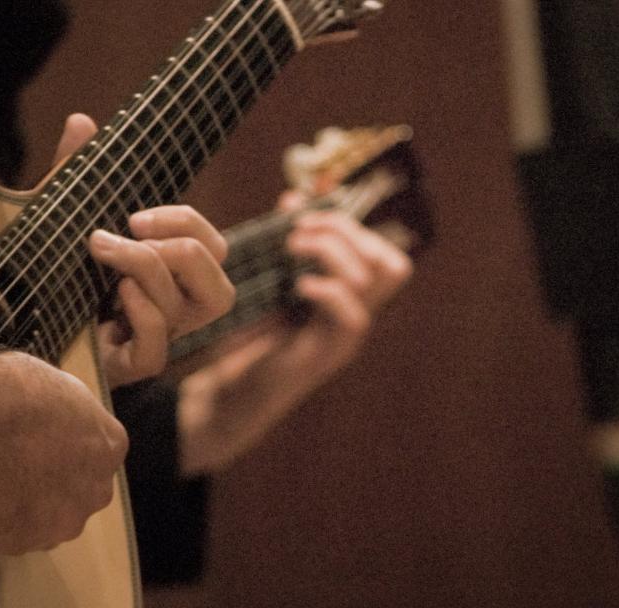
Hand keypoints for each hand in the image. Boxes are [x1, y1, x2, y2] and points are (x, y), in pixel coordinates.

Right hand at [0, 352, 127, 553]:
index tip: (37, 439)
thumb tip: (52, 412)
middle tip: (11, 464)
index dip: (63, 444)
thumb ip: (61, 409)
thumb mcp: (48, 380)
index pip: (94, 449)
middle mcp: (94, 490)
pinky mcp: (20, 544)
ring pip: (42, 518)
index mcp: (108, 444)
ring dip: (18, 507)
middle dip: (50, 481)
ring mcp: (60, 523)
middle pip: (75, 489)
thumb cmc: (12, 391)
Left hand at [48, 114, 233, 385]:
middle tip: (130, 228)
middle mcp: (168, 314)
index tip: (135, 213)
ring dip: (150, 268)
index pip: (214, 251)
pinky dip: (143, 314)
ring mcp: (149, 343)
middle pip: (221, 290)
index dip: (188, 224)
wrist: (1, 328)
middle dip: (184, 248)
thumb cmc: (38, 271)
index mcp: (166, 278)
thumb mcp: (55, 217)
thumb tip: (82, 121)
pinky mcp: (122, 369)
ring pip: (188, 311)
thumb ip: (72, 174)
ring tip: (101, 249)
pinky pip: (157, 350)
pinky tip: (112, 296)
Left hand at [175, 211, 411, 474]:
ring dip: (336, 252)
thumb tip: (293, 200)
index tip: (298, 214)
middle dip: (348, 233)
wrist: (225, 395)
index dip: (347, 223)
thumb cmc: (244, 338)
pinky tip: (297, 288)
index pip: (383, 253)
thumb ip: (285, 246)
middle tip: (299, 233)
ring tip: (293, 251)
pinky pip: (354, 318)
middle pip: (393, 263)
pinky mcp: (328, 355)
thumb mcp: (266, 281)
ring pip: (379, 281)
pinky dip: (329, 291)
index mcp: (346, 298)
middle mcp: (354, 316)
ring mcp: (345, 337)